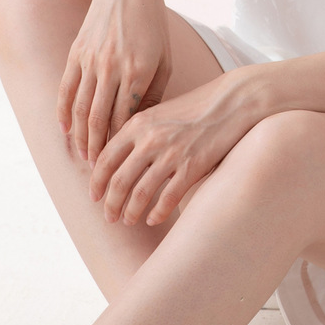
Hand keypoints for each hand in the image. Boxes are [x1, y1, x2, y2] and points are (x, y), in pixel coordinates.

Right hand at [56, 0, 172, 165]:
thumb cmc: (153, 24)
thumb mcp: (164, 59)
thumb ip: (154, 94)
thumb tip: (142, 128)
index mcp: (138, 71)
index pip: (126, 120)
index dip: (121, 145)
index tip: (122, 165)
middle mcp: (112, 67)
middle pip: (100, 120)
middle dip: (98, 149)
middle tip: (98, 173)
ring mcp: (91, 59)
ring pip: (81, 108)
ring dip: (80, 137)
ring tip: (83, 158)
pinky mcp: (76, 52)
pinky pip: (66, 88)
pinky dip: (64, 111)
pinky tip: (65, 129)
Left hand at [88, 76, 259, 226]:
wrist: (230, 103)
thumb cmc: (194, 108)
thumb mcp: (158, 113)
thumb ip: (137, 134)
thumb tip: (117, 161)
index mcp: (137, 125)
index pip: (105, 159)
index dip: (96, 182)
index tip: (94, 196)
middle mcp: (150, 140)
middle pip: (119, 180)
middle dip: (110, 203)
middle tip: (108, 217)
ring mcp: (171, 154)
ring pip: (140, 193)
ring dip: (130, 212)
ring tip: (128, 221)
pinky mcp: (192, 167)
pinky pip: (168, 198)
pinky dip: (157, 212)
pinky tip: (153, 219)